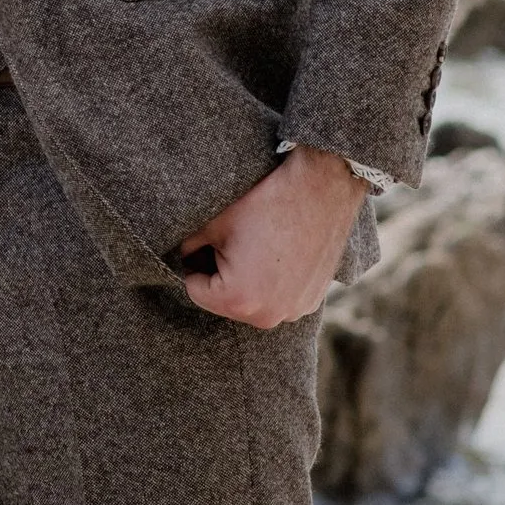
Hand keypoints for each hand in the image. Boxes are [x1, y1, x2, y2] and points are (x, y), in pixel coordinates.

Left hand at [180, 146, 367, 326]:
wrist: (322, 187)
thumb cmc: (264, 203)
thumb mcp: (213, 224)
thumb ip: (187, 248)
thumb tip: (182, 258)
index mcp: (238, 300)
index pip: (194, 290)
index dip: (193, 263)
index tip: (206, 242)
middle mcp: (269, 316)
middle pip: (224, 300)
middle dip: (221, 275)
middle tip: (233, 242)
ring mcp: (294, 312)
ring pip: (251, 300)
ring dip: (247, 280)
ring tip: (256, 246)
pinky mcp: (312, 301)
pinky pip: (278, 298)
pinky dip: (272, 281)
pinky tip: (278, 253)